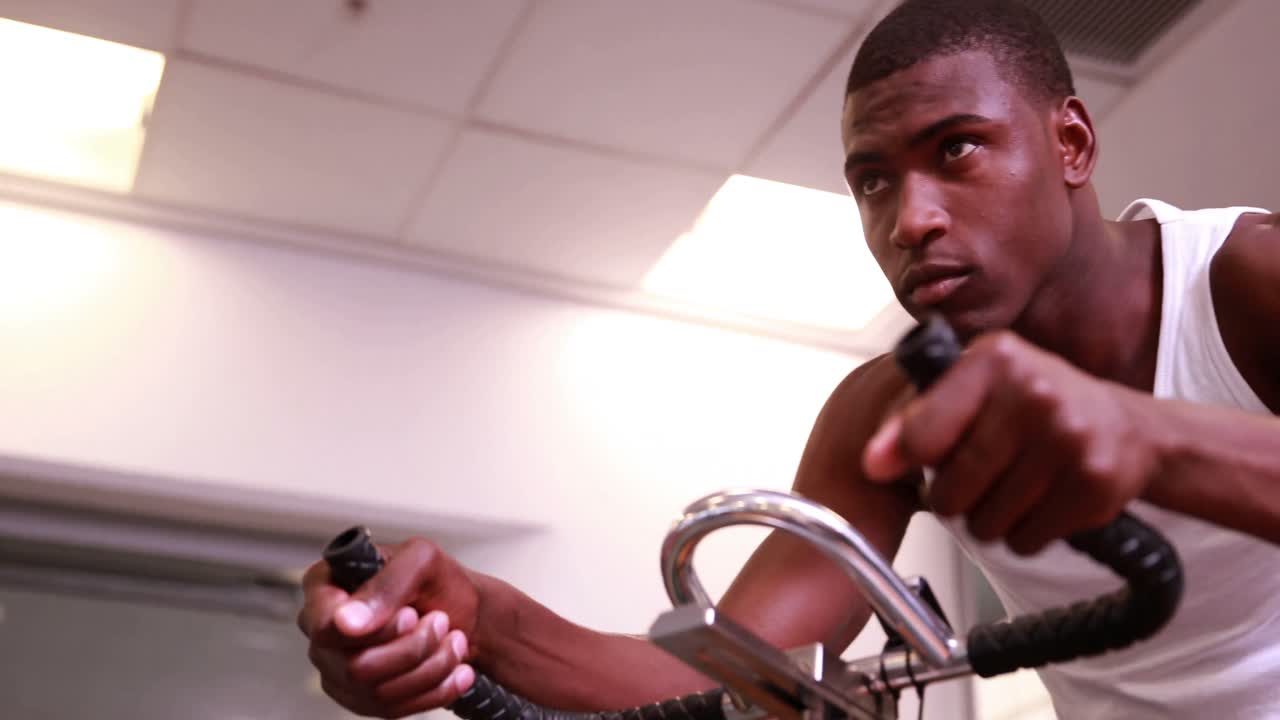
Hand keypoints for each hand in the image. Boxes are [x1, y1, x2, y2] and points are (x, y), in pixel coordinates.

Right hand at [297, 538, 479, 716]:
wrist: (465, 614)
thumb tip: (345, 622)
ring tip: (452, 641)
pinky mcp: (361, 698)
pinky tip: (455, 669)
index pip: (323, 625)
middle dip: (413, 647)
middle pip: (355, 667)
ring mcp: (338, 669)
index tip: (410, 616)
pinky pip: (392, 710)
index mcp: (325, 586)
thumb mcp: (421, 561)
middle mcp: (324, 631)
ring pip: (377, 693)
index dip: (374, 629)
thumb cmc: (437, 581)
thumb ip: (386, 585)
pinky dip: (435, 689)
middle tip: (440, 621)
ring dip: (431, 667)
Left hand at [862, 330, 1160, 554]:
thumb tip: (872, 461)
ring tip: (1009, 490)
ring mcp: (1068, 437)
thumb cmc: (1033, 408)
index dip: (902, 460)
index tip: (886, 467)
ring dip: (989, 520)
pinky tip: (1038, 504)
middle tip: (974, 481)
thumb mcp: (973, 392)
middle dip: (954, 498)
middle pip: (953, 488)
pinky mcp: (1094, 483)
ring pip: (987, 522)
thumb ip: (915, 421)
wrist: (1125, 428)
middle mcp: (1033, 392)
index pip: (922, 430)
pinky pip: (1026, 540)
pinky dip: (1024, 535)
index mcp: (993, 359)